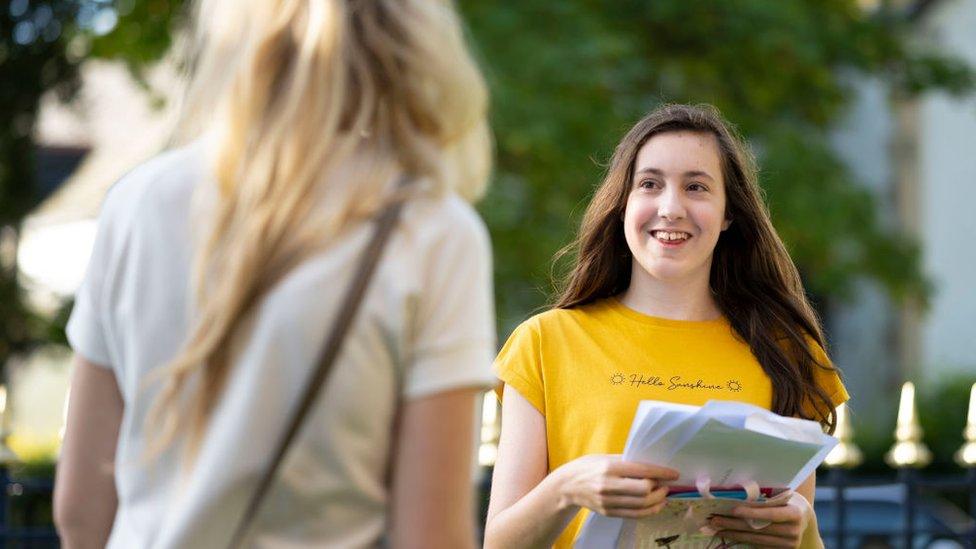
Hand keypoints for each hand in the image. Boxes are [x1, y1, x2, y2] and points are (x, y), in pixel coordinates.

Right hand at [555, 454, 678, 518]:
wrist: (566, 486)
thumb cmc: (588, 467)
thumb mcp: (605, 457)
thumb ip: (626, 461)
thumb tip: (651, 465)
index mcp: (609, 467)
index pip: (641, 471)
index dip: (661, 473)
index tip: (673, 474)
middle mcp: (608, 485)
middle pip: (644, 490)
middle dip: (660, 488)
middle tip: (666, 484)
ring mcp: (607, 501)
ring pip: (641, 505)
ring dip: (658, 500)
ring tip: (663, 494)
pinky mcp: (608, 512)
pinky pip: (634, 515)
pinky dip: (649, 511)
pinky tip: (655, 505)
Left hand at [707, 492, 811, 547]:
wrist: (803, 518)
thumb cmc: (788, 500)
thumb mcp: (783, 494)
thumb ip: (766, 496)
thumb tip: (737, 493)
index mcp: (796, 513)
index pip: (770, 514)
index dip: (751, 513)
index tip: (732, 510)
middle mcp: (794, 531)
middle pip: (759, 529)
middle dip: (734, 524)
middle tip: (714, 520)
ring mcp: (789, 544)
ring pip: (756, 539)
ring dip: (734, 534)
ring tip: (716, 528)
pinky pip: (759, 546)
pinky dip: (742, 540)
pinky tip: (728, 535)